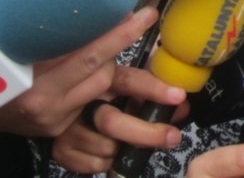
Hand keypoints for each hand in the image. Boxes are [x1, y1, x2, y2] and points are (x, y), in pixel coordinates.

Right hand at [0, 8, 158, 147]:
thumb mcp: (15, 43)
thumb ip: (46, 27)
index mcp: (34, 77)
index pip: (88, 55)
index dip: (120, 34)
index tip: (145, 15)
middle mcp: (46, 101)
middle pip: (103, 71)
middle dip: (120, 44)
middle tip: (140, 20)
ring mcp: (55, 119)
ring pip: (103, 86)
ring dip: (109, 64)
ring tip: (103, 45)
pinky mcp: (60, 132)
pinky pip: (95, 103)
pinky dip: (101, 85)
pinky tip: (101, 74)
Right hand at [51, 60, 186, 173]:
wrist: (62, 109)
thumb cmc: (107, 96)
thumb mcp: (129, 90)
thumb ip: (154, 95)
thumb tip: (182, 106)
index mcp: (105, 78)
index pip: (130, 81)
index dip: (154, 89)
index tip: (178, 96)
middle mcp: (84, 102)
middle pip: (112, 122)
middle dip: (147, 133)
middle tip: (172, 137)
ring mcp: (69, 127)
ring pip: (106, 147)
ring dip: (123, 149)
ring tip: (126, 142)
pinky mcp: (61, 149)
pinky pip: (94, 164)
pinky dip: (108, 162)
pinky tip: (110, 152)